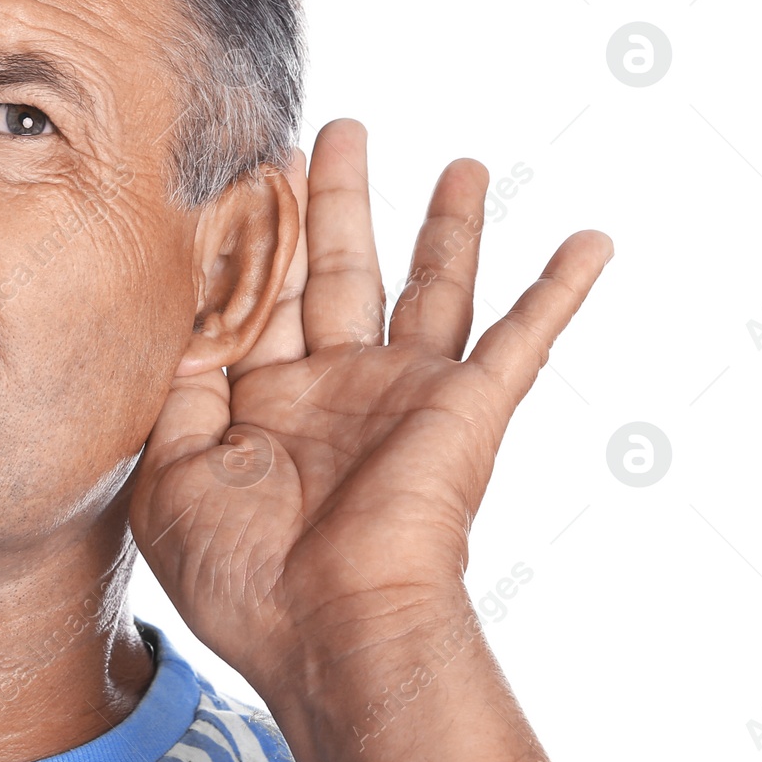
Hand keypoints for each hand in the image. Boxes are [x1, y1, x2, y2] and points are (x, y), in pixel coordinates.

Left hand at [128, 118, 612, 692]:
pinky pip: (524, 338)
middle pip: (340, 268)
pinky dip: (560, 290)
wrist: (325, 631)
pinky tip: (591, 241)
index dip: (256, 233)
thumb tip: (187, 319)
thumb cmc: (240, 572)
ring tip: (463, 165)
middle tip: (334, 130)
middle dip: (338, 199)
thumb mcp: (169, 472)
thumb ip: (180, 388)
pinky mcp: (466, 409)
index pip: (260, 295)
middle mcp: (336, 389)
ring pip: (432, 285)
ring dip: (449, 225)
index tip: (246, 168)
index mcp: (264, 403)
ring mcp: (404, 395)